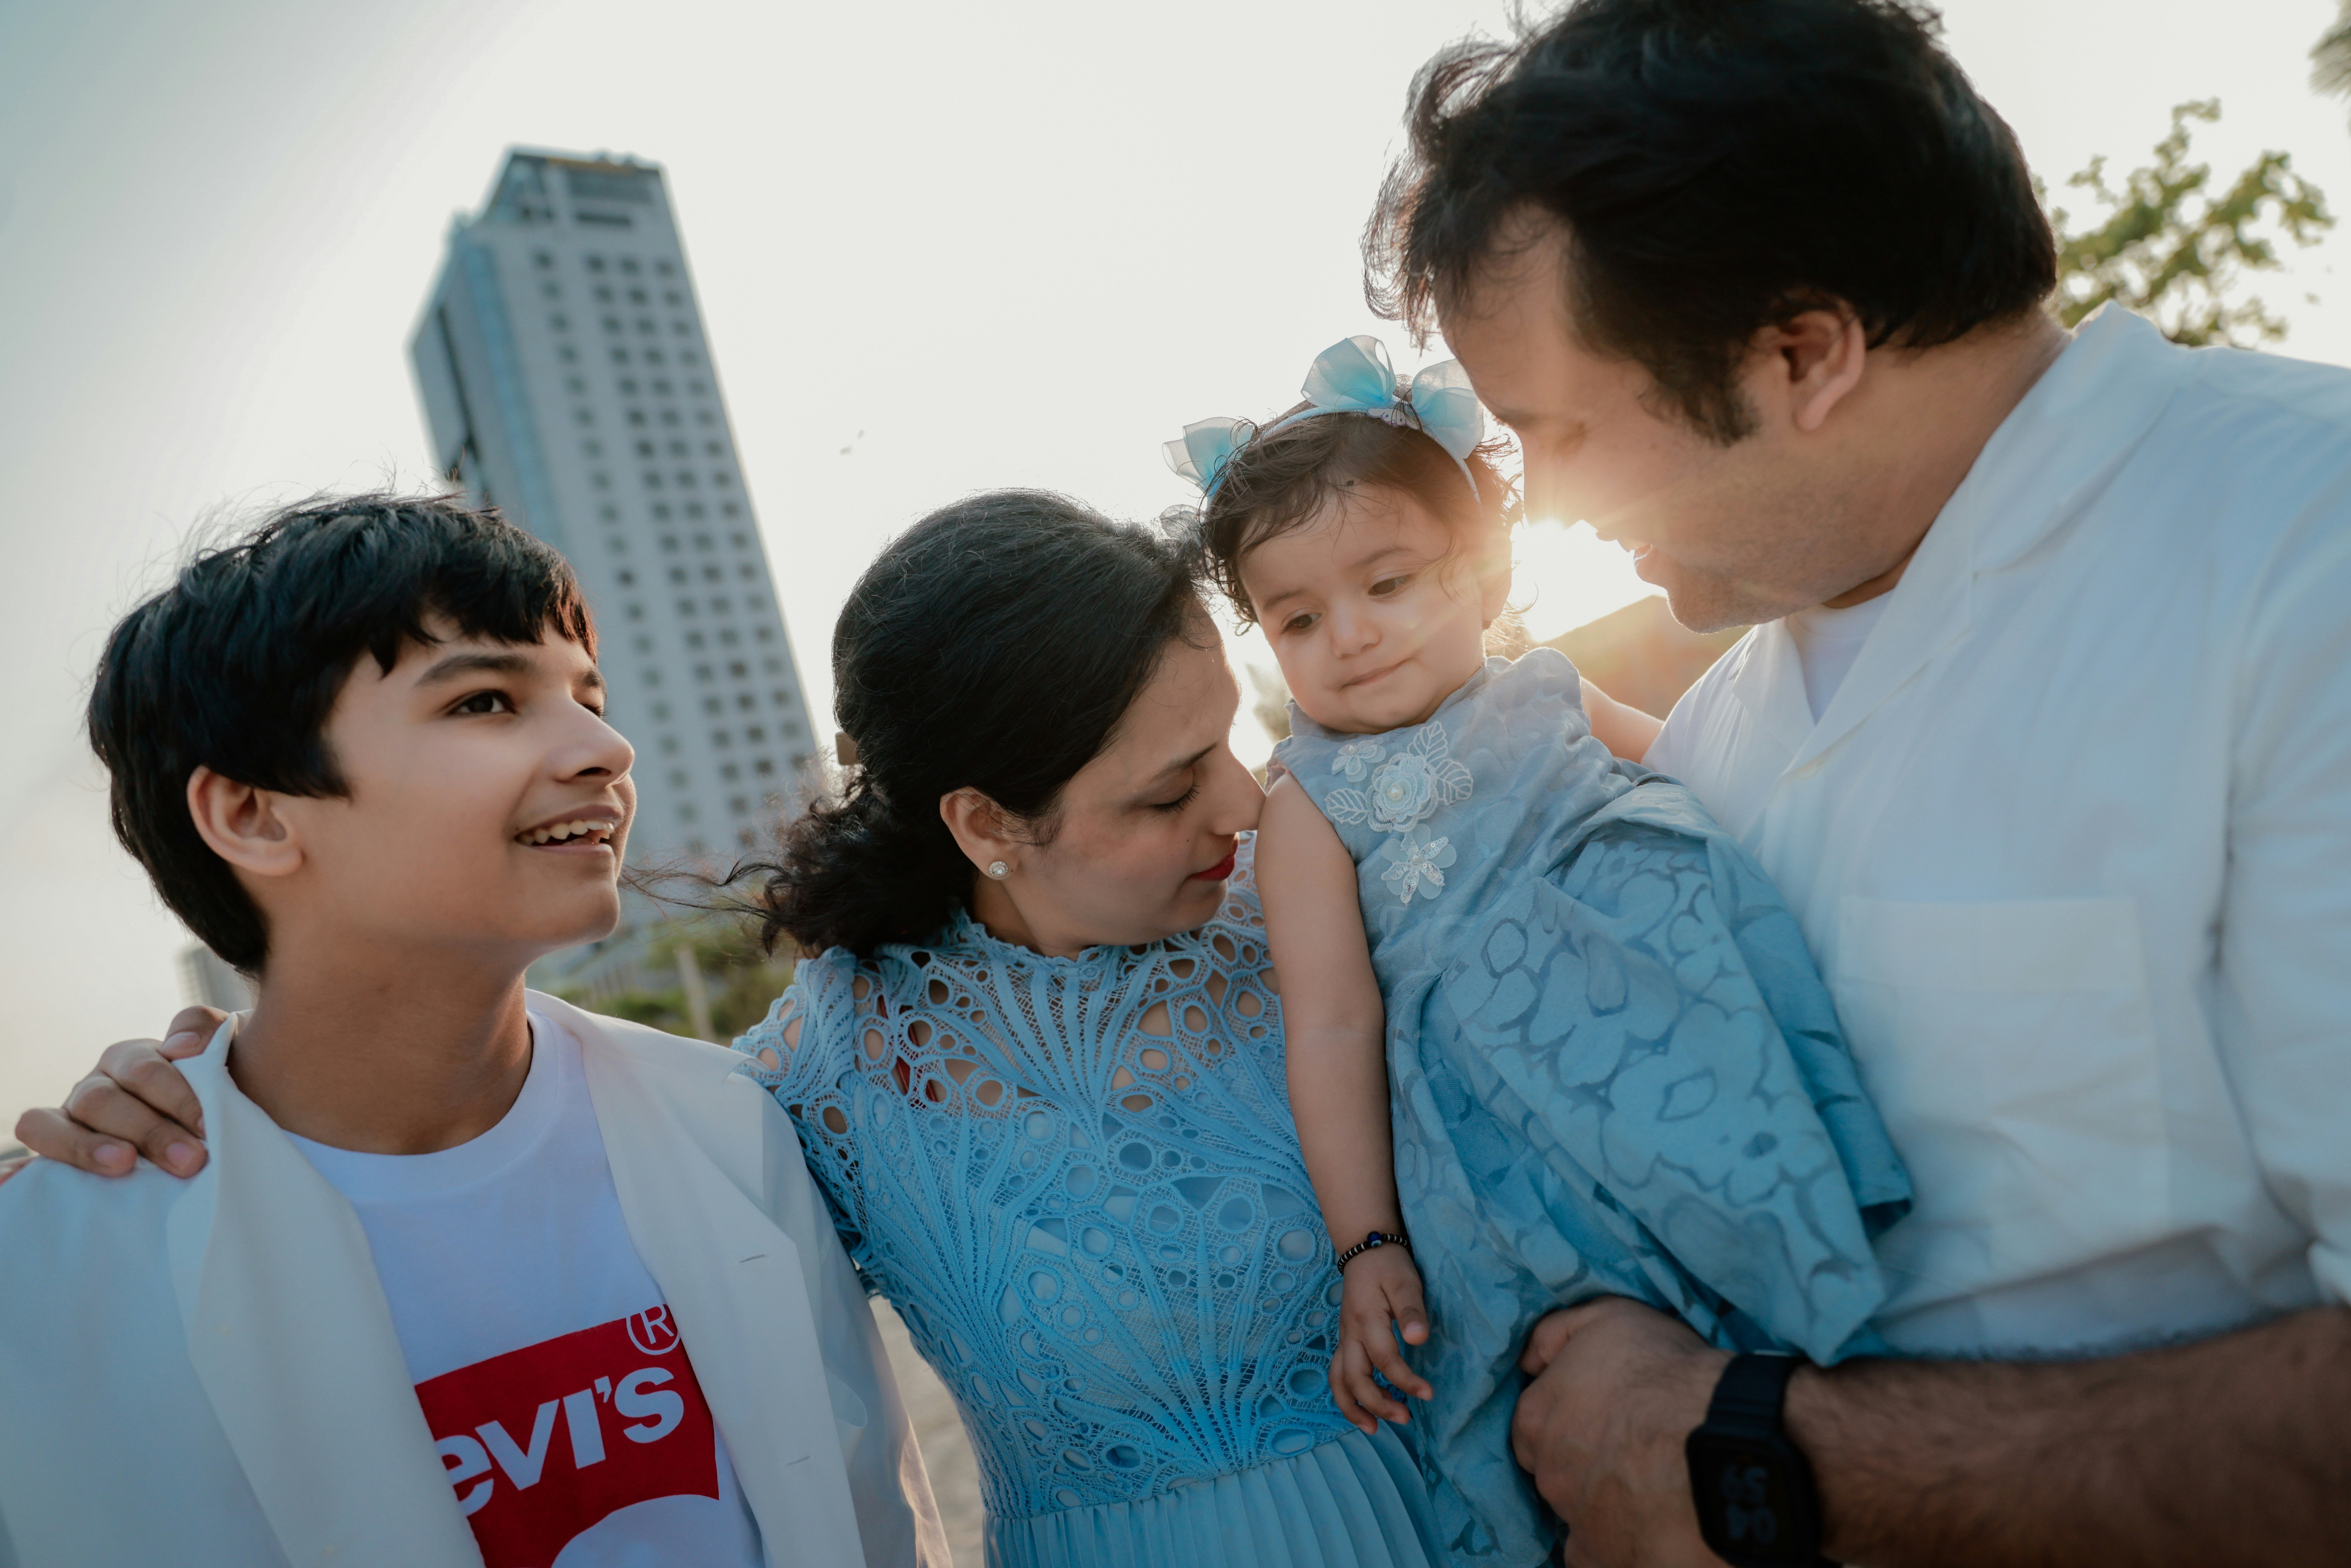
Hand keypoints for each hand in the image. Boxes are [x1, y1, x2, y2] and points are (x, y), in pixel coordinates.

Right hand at [7, 1006, 222, 1181]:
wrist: (207, 1129)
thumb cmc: (215, 1090)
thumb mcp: (221, 1052)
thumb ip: (205, 1030)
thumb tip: (180, 1046)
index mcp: (131, 1062)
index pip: (144, 1071)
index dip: (176, 1096)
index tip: (207, 1125)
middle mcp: (94, 1088)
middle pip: (103, 1101)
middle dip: (148, 1131)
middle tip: (189, 1160)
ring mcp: (68, 1122)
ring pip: (53, 1126)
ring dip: (87, 1148)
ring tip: (123, 1164)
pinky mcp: (53, 1157)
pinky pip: (27, 1161)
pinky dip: (12, 1171)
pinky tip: (11, 1182)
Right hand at [1329, 1244, 1433, 1433]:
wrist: (1365, 1250)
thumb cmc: (1389, 1267)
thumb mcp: (1405, 1283)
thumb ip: (1411, 1311)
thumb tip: (1418, 1339)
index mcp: (1366, 1321)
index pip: (1385, 1360)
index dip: (1405, 1381)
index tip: (1428, 1394)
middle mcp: (1350, 1335)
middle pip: (1354, 1379)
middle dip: (1378, 1404)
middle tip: (1406, 1419)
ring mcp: (1344, 1339)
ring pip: (1339, 1381)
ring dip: (1354, 1407)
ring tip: (1375, 1428)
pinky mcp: (1346, 1342)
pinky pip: (1339, 1375)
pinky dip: (1349, 1396)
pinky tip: (1366, 1408)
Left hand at [1511, 1297, 1730, 1567]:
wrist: (1721, 1436)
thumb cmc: (1664, 1370)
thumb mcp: (1607, 1318)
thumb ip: (1556, 1336)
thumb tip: (1528, 1361)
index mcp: (1535, 1420)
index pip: (1534, 1425)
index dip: (1569, 1419)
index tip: (1605, 1416)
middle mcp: (1548, 1475)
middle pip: (1556, 1470)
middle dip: (1584, 1462)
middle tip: (1631, 1451)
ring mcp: (1579, 1522)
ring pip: (1580, 1514)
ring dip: (1605, 1503)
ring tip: (1651, 1488)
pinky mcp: (1611, 1559)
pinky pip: (1601, 1556)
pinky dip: (1621, 1543)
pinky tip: (1649, 1525)